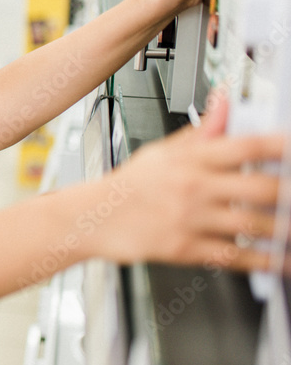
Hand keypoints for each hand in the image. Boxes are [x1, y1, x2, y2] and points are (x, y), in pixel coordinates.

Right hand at [95, 91, 282, 270]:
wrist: (94, 218)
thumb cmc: (130, 186)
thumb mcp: (162, 151)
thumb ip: (201, 132)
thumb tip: (224, 104)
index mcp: (190, 159)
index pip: (245, 146)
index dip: (281, 146)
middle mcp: (193, 187)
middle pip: (260, 187)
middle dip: (289, 192)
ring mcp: (190, 219)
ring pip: (253, 224)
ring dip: (283, 228)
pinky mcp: (186, 248)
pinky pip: (234, 255)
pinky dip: (264, 260)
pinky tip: (280, 259)